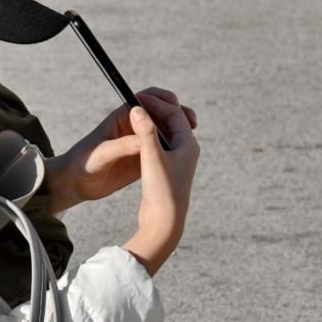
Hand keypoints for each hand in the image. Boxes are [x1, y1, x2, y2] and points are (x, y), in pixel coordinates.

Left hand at [45, 87, 196, 213]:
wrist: (76, 183)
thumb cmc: (82, 163)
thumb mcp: (101, 153)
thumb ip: (121, 147)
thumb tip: (143, 141)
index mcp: (122, 117)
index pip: (146, 98)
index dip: (163, 99)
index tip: (176, 106)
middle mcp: (133, 127)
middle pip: (161, 113)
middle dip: (178, 114)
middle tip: (191, 122)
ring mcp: (140, 143)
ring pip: (165, 132)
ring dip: (180, 132)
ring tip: (192, 140)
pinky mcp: (143, 159)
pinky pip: (163, 151)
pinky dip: (175, 151)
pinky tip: (183, 159)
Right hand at [122, 101, 199, 275]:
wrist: (165, 223)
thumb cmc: (161, 191)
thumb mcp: (151, 158)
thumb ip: (146, 132)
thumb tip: (138, 108)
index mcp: (187, 144)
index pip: (174, 113)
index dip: (155, 103)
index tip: (136, 98)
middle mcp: (186, 150)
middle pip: (172, 121)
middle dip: (155, 110)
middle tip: (136, 102)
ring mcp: (177, 161)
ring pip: (165, 133)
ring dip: (151, 122)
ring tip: (134, 116)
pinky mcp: (167, 171)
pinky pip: (159, 145)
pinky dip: (148, 137)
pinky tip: (135, 140)